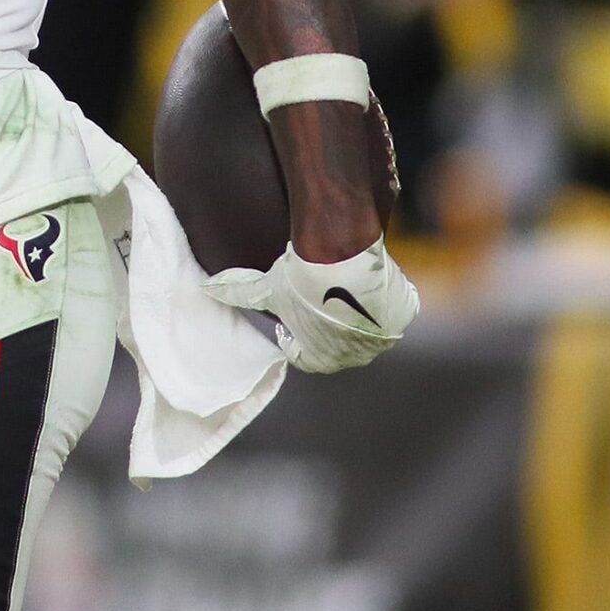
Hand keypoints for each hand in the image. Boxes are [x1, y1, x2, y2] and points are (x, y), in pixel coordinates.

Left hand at [204, 236, 418, 373]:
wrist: (341, 252)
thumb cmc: (299, 277)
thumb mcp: (265, 288)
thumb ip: (236, 293)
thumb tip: (205, 288)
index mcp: (322, 358)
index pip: (306, 358)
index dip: (294, 339)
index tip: (289, 321)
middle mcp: (357, 354)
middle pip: (339, 345)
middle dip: (326, 329)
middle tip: (316, 303)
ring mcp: (384, 336)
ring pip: (368, 329)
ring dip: (356, 317)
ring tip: (341, 291)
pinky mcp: (404, 312)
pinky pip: (391, 311)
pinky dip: (381, 302)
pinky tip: (364, 283)